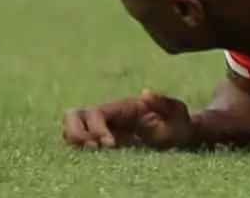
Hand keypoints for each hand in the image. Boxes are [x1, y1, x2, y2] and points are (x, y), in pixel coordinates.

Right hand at [61, 89, 198, 150]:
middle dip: (76, 133)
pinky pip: (78, 141)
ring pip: (70, 127)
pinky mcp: (101, 139)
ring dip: (75, 142)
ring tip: (94, 153)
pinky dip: (78, 149)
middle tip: (94, 149)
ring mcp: (102, 126)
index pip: (96, 112)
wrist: (179, 132)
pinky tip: (95, 158)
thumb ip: (163, 102)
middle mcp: (109, 114)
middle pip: (73, 115)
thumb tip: (145, 93)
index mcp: (123, 106)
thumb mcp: (177, 112)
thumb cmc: (178, 123)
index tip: (110, 146)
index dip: (96, 129)